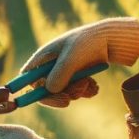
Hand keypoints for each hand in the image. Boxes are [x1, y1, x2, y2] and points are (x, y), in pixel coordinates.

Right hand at [21, 18, 138, 106]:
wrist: (109, 40)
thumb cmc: (86, 42)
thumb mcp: (71, 57)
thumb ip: (59, 74)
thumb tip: (49, 91)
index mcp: (43, 57)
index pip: (28, 78)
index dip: (32, 89)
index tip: (46, 96)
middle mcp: (51, 66)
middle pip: (46, 90)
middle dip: (60, 94)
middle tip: (72, 98)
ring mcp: (64, 72)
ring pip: (63, 92)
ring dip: (76, 92)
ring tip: (89, 84)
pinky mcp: (76, 77)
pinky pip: (76, 92)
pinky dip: (85, 91)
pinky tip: (94, 86)